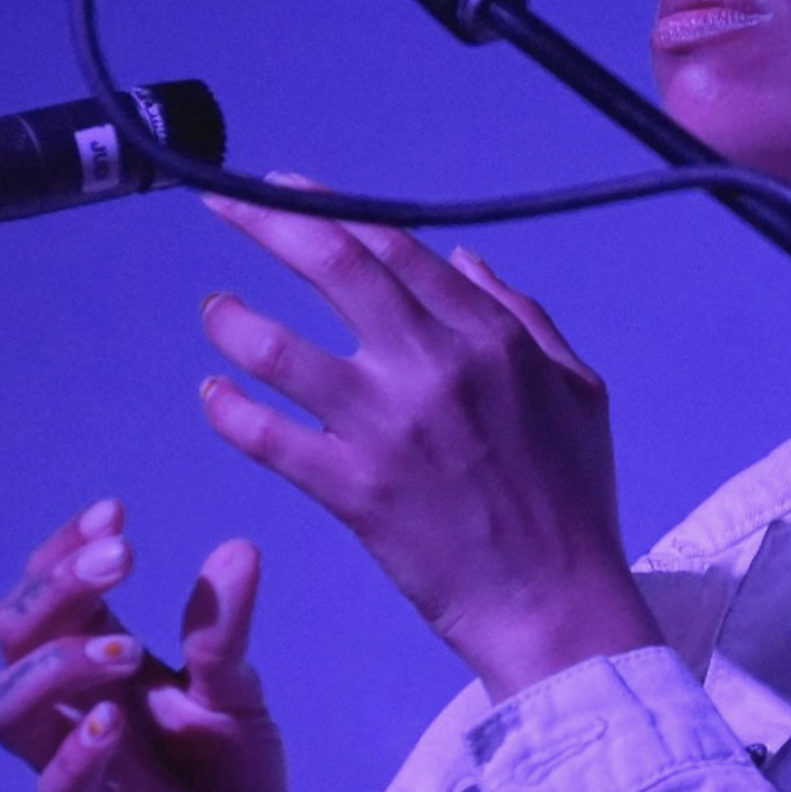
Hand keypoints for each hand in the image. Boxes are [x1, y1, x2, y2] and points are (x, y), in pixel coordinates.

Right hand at [0, 499, 288, 791]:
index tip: (113, 511)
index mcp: (100, 664)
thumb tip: (238, 548)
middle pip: (12, 638)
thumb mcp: (236, 689)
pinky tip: (110, 721)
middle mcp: (74, 708)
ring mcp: (80, 764)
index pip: (47, 596)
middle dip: (56, 589)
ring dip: (53, 664)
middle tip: (123, 557)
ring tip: (124, 646)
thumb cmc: (227, 773)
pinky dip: (75, 752)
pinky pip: (59, 789)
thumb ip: (224, 629)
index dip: (63, 553)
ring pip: (3, 710)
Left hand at [199, 181, 663, 700]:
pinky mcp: (353, 490)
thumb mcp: (577, 387)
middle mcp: (432, 364)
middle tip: (220, 205)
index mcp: (488, 335)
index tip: (285, 189)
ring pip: (282, 350)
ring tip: (213, 310)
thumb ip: (521, 315)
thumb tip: (462, 259)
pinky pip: (271, 439)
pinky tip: (213, 393)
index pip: (394, 245)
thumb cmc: (574, 496)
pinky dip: (230, 410)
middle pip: (334, 266)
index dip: (331, 207)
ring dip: (233, 321)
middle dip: (266, 223)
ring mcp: (386, 427)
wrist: (556, 602)